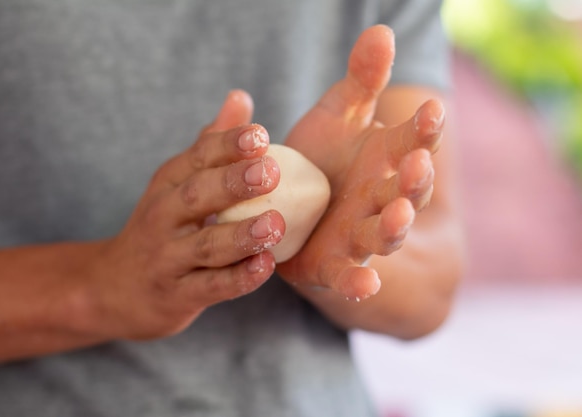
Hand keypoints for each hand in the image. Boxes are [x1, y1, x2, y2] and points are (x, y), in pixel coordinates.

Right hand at [86, 91, 284, 338]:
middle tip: (270, 171)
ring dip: (240, 235)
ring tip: (275, 224)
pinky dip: (238, 278)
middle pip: (196, 196)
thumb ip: (211, 144)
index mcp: (169, 184)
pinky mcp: (178, 295)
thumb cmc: (160, 227)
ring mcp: (168, 259)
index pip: (197, 157)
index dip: (227, 145)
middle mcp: (163, 218)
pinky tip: (265, 266)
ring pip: (206, 245)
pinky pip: (211, 286)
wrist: (113, 288)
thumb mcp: (177, 182)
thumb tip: (241, 97)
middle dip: (233, 183)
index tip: (259, 134)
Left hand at [278, 26, 444, 300]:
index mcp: (389, 160)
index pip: (415, 141)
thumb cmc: (322, 161)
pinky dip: (358, 284)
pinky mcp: (336, 265)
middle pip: (408, 190)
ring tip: (397, 217)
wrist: (303, 215)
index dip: (425, 130)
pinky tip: (366, 286)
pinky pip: (349, 277)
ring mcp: (362, 235)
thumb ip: (361, 81)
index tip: (431, 111)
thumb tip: (380, 30)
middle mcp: (383, 199)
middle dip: (415, 179)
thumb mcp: (340, 117)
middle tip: (417, 162)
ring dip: (394, 226)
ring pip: (384, 233)